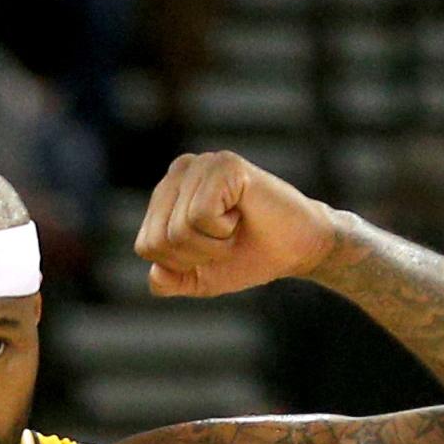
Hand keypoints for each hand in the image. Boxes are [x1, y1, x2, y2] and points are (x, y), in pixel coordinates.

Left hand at [133, 151, 336, 298]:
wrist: (297, 248)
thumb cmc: (248, 256)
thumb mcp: (199, 277)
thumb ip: (169, 280)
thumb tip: (155, 273)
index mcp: (167, 193)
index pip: (146, 245)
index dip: (180, 264)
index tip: (211, 251)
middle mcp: (179, 170)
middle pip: (158, 239)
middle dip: (195, 256)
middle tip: (225, 241)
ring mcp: (201, 164)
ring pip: (178, 230)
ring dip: (212, 244)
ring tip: (234, 227)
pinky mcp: (223, 165)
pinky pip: (200, 216)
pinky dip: (223, 230)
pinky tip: (241, 214)